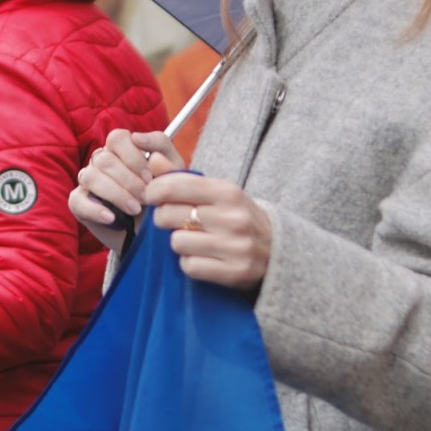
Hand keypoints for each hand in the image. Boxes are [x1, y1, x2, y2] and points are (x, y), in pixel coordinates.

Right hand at [71, 129, 186, 250]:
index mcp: (122, 149)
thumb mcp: (172, 172)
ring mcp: (88, 181)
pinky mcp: (80, 203)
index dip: (133, 157)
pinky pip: (77, 200)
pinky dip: (94, 209)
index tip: (150, 178)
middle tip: (147, 198)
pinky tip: (111, 218)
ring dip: (115, 194)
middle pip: (104, 159)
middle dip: (128, 181)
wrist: (156, 231)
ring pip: (90, 176)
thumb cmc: (163, 197)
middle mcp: (102, 161)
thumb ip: (161, 149)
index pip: (117, 138)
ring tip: (134, 210)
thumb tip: (137, 137)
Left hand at [143, 173, 269, 289]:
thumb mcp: (217, 192)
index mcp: (228, 192)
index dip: (153, 192)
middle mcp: (234, 218)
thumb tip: (155, 158)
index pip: (173, 186)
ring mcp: (236, 247)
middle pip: (168, 215)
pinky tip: (201, 257)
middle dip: (163, 218)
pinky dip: (189, 263)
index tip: (152, 197)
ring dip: (178, 243)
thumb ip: (183, 177)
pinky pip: (190, 266)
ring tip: (192, 240)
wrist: (278, 248)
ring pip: (177, 242)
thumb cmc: (237, 216)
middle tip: (172, 220)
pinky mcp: (235, 272)